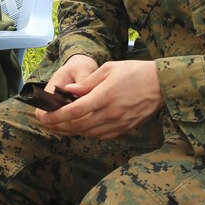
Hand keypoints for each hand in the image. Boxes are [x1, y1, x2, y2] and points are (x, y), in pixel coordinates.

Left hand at [37, 60, 163, 139]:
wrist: (162, 85)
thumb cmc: (136, 72)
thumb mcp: (109, 69)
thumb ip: (87, 82)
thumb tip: (68, 91)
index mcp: (105, 96)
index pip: (74, 111)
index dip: (55, 115)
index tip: (42, 116)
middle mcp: (110, 113)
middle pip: (77, 125)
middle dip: (57, 125)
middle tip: (45, 122)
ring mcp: (118, 124)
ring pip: (87, 133)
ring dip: (70, 131)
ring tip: (57, 126)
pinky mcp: (124, 129)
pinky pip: (100, 135)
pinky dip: (86, 133)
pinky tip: (79, 127)